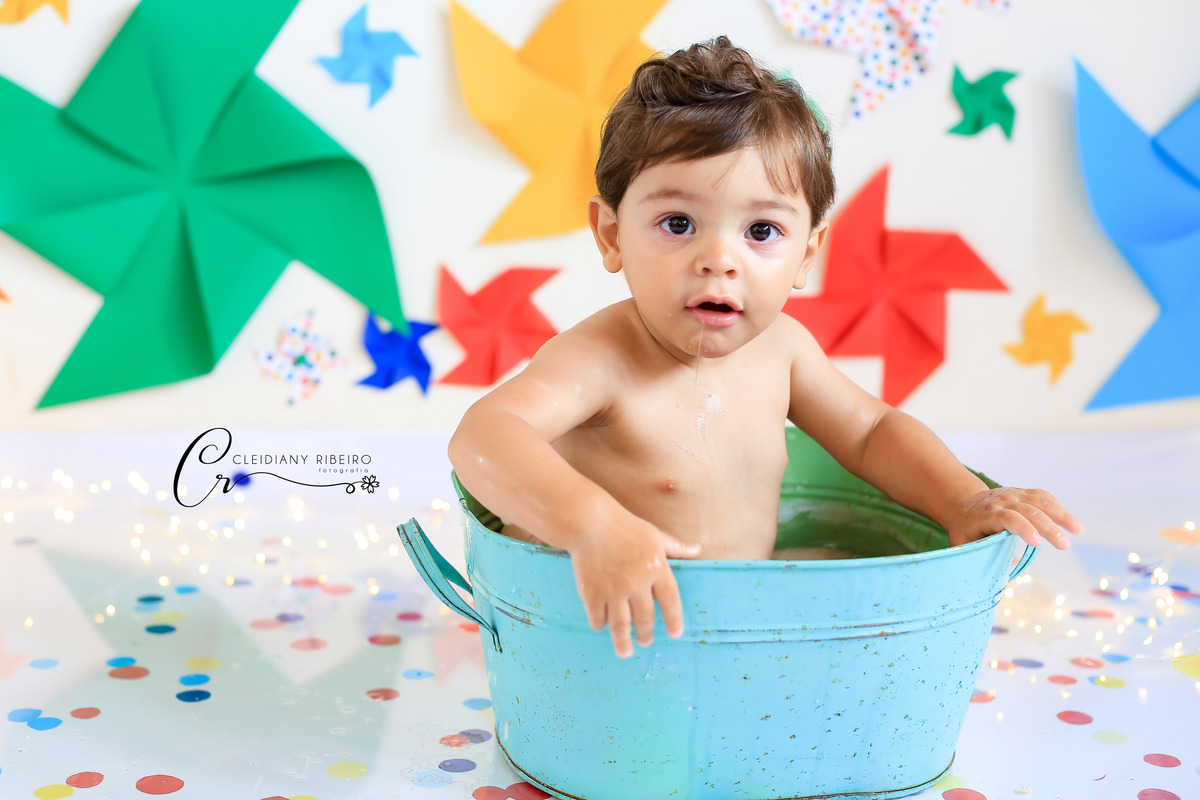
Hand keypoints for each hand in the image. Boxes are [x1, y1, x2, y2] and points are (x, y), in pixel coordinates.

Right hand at [567, 516, 701, 658]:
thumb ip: (676, 547)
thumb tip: (698, 550)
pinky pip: (599, 618)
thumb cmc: (624, 527)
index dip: (674, 621)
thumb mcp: (655, 535)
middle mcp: (637, 583)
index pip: (671, 602)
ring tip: (625, 652)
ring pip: (621, 626)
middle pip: (646, 618)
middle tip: (646, 642)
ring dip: (624, 642)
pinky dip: (601, 625)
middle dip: (647, 634)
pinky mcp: (592, 593)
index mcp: (657, 569)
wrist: (589, 522)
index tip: (675, 634)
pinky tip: (602, 626)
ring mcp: (614, 590)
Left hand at [945, 486, 1083, 549]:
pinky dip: (1056, 507)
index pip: (1008, 518)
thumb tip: (1008, 571)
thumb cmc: (964, 530)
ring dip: (1060, 515)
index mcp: (987, 515)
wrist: (962, 502)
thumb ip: (982, 558)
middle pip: (1029, 511)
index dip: (1023, 529)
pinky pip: (1042, 497)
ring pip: (1040, 501)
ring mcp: (1013, 494)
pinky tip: (1067, 520)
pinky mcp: (1022, 493)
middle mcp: (1002, 501)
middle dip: (1048, 528)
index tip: (1037, 543)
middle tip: (1064, 545)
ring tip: (1078, 530)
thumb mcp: (964, 545)